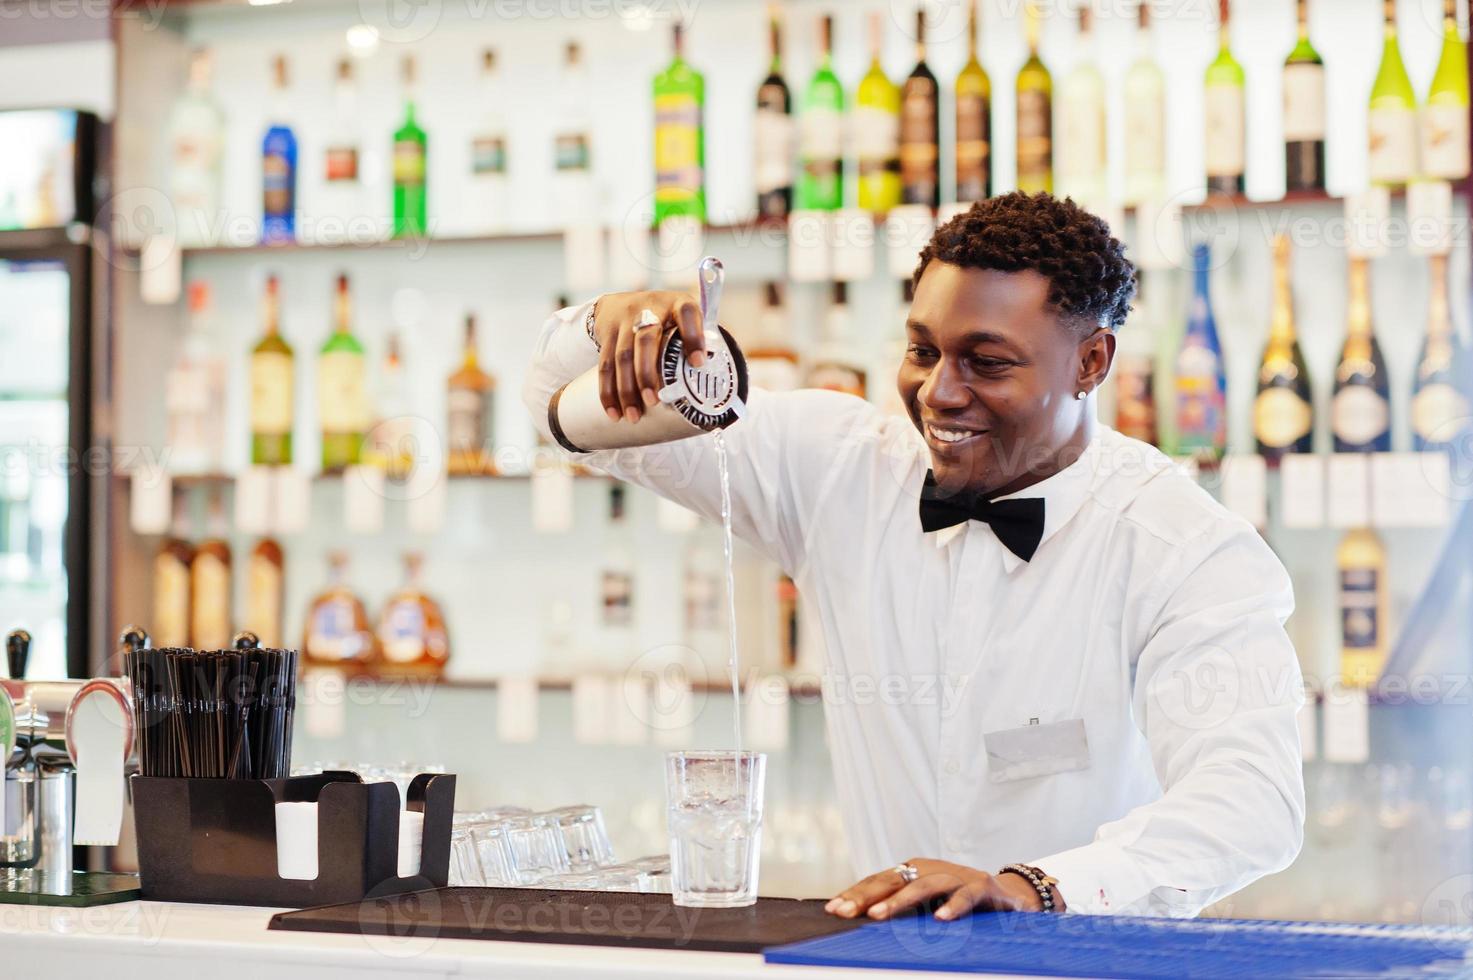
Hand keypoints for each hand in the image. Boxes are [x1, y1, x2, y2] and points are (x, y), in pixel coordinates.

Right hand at [592, 290, 707, 424]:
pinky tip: (615, 412)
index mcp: (676, 304)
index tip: (698, 363)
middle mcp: (649, 308)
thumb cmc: (663, 320)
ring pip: (621, 357)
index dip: (693, 337)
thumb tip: (708, 381)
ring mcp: (624, 321)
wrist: (619, 305)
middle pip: (645, 340)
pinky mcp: (607, 334)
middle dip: (646, 374)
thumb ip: (694, 343)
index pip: (687, 314)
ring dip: (626, 390)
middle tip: (653, 402)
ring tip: (634, 416)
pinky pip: (605, 365)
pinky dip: (608, 392)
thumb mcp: (682, 321)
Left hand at [824, 859, 1052, 921]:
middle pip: (895, 880)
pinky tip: (940, 919)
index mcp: (915, 871)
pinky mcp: (983, 887)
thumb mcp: (928, 906)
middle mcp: (932, 869)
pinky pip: (966, 896)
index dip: (856, 894)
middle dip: (867, 896)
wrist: (1011, 898)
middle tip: (846, 912)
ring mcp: (957, 876)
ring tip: (879, 916)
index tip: (833, 910)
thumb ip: (902, 911)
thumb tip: (863, 922)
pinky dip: (954, 907)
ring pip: (925, 885)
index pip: (880, 881)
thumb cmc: (961, 902)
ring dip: (901, 901)